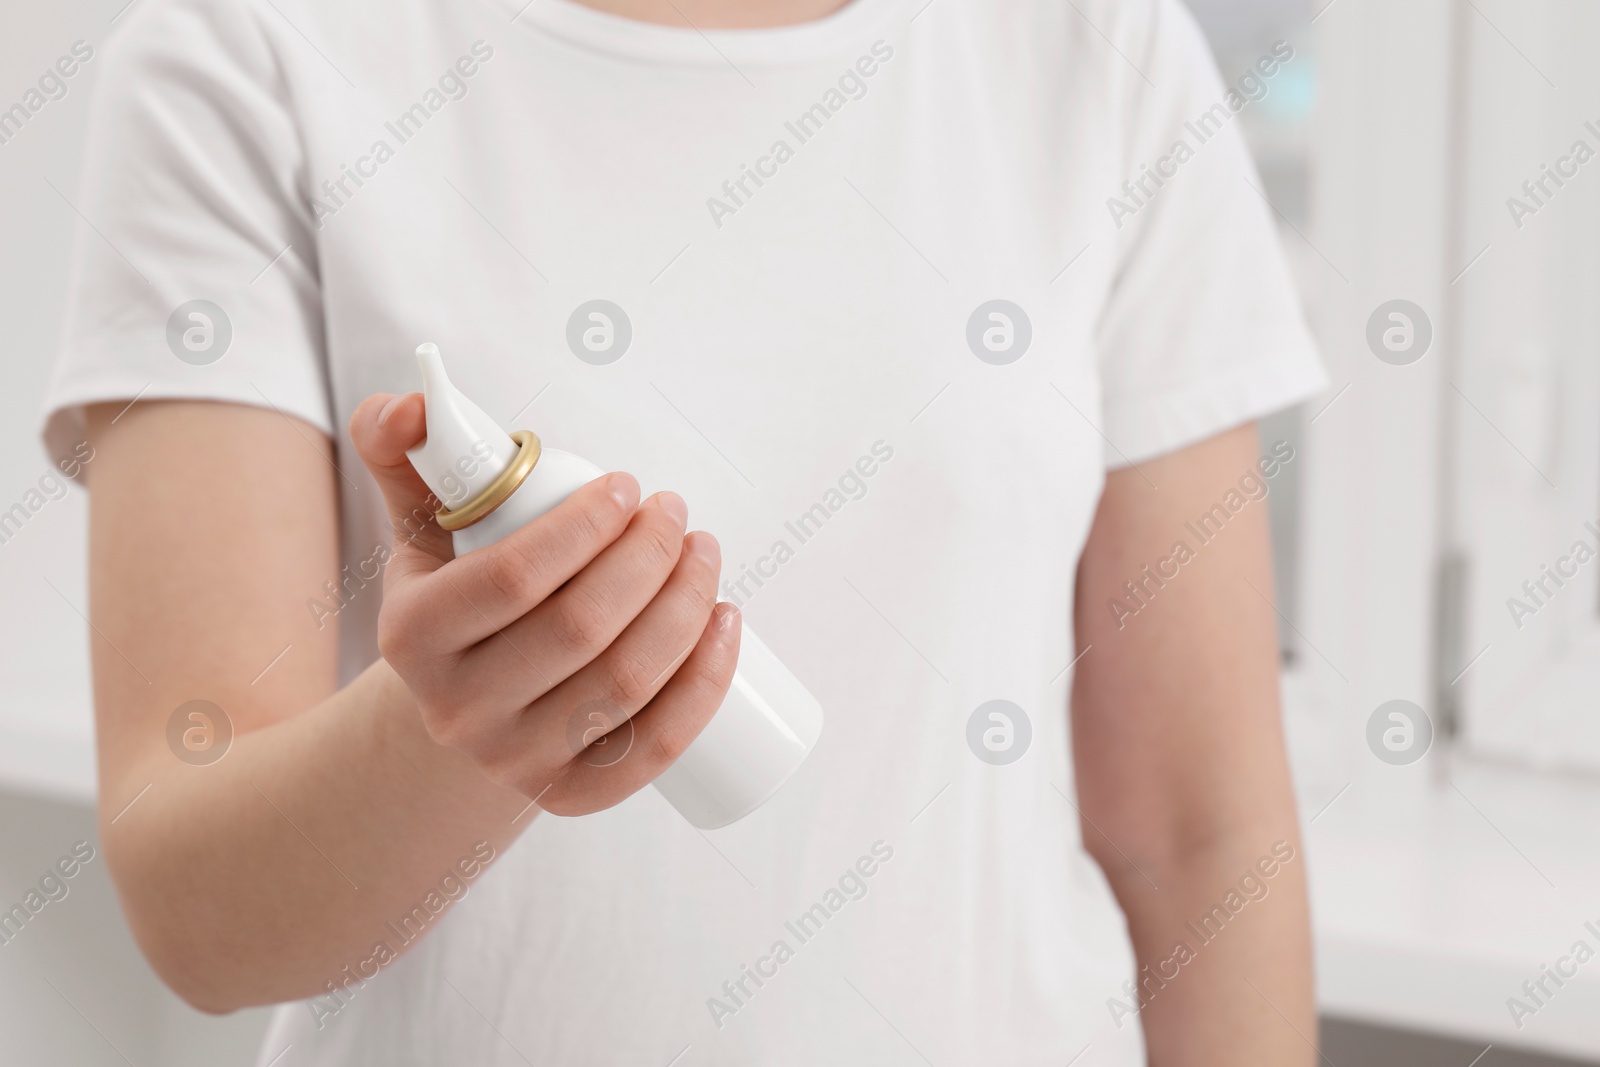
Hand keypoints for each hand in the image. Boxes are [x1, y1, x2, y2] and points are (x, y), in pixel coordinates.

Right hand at [349, 391, 740, 814]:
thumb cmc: (455, 600)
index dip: (586, 524)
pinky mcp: (571, 794)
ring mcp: (516, 760)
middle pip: (582, 629)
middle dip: (649, 557)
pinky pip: (653, 746)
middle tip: (677, 514)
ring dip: (687, 608)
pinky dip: (704, 684)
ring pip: (625, 684)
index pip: (515, 575)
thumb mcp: (416, 528)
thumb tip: (413, 404)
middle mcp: (459, 710)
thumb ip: (397, 447)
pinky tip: (727, 626)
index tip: (629, 486)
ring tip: (705, 553)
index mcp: (414, 637)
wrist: (457, 712)